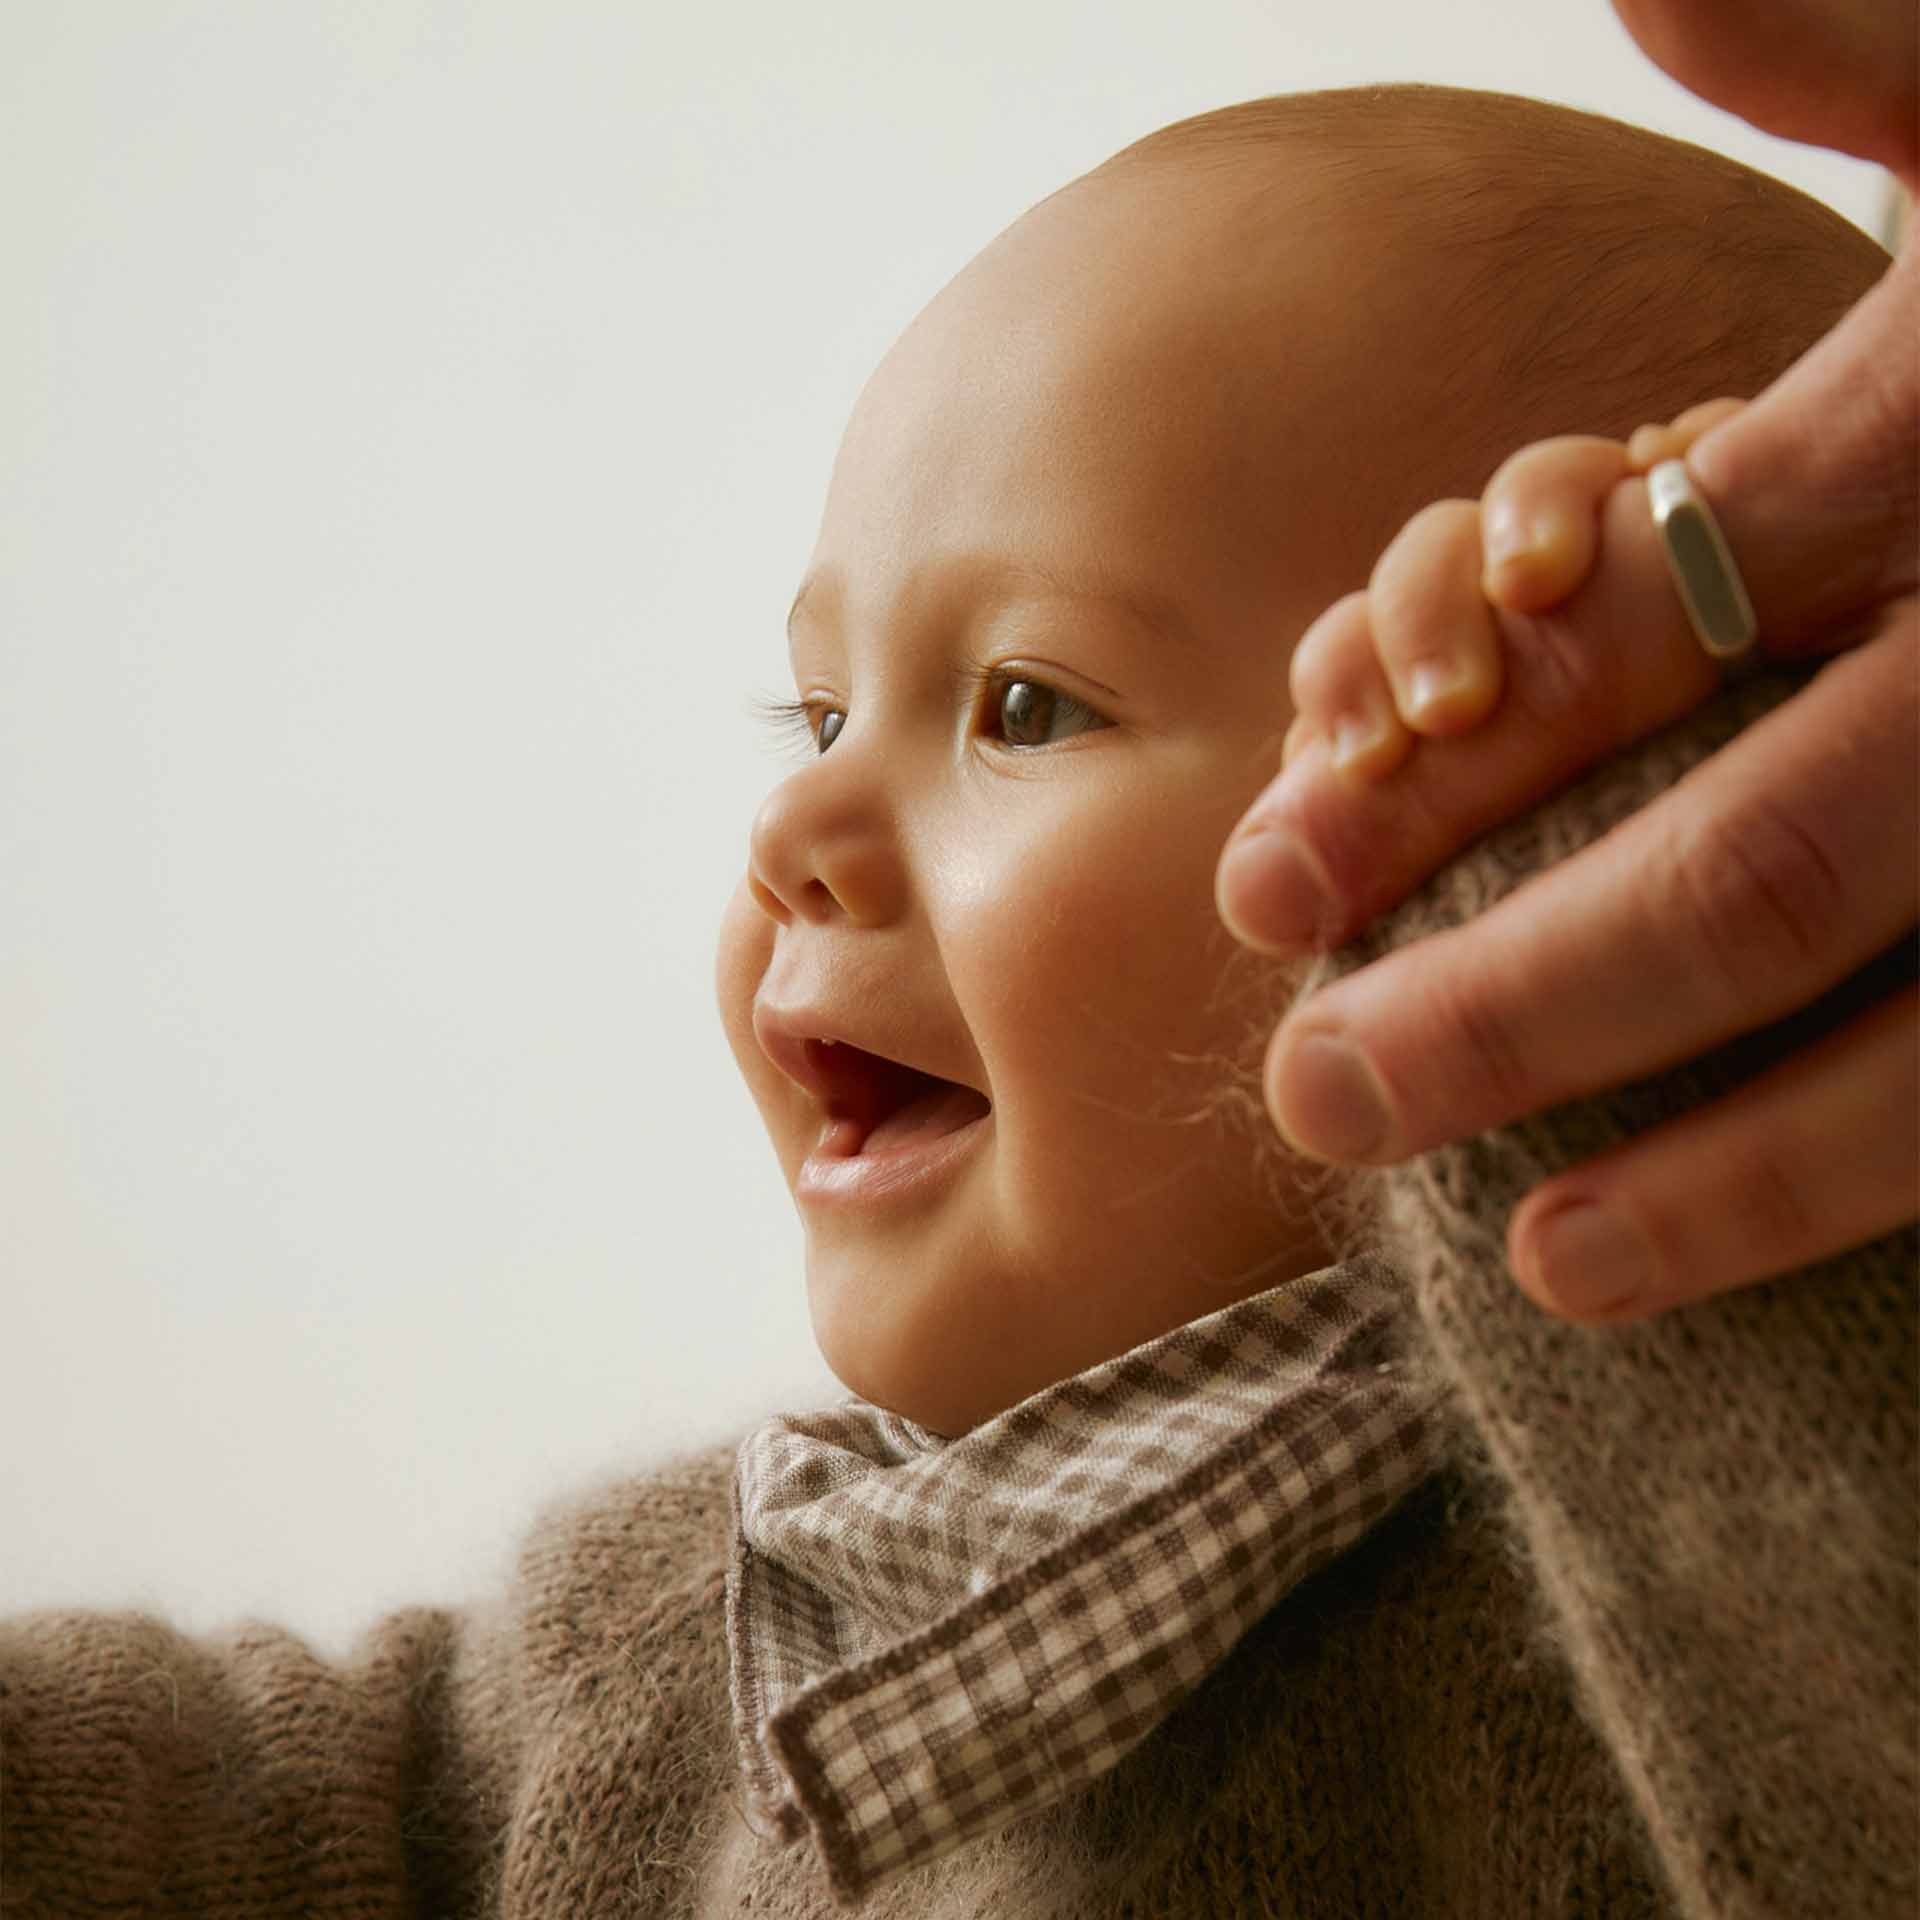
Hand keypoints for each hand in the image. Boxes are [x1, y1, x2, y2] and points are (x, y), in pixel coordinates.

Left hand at [1215, 234, 1917, 1322]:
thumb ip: (1867, 40)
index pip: (1652, 645)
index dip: (1442, 776)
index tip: (1263, 884)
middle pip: (1765, 868)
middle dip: (1526, 1000)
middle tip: (1316, 1099)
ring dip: (1734, 1177)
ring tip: (1536, 1269)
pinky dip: (1874, 1181)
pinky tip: (1745, 1258)